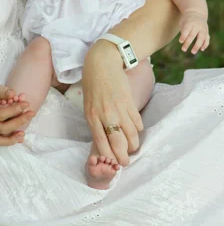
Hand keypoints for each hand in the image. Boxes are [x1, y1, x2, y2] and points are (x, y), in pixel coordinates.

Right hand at [0, 64, 34, 145]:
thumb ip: (1, 91)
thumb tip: (15, 96)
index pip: (0, 116)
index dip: (14, 110)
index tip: (26, 103)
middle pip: (1, 128)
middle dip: (18, 121)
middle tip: (31, 112)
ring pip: (0, 132)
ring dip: (13, 129)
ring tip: (26, 128)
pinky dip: (8, 126)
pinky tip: (20, 129)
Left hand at [82, 41, 142, 166]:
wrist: (103, 63)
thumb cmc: (92, 85)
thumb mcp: (88, 105)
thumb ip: (96, 123)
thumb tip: (105, 141)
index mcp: (92, 117)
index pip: (102, 145)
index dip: (110, 157)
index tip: (114, 162)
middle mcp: (106, 116)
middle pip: (119, 145)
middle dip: (124, 157)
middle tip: (126, 161)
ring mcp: (119, 110)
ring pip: (132, 136)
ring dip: (133, 145)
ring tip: (132, 146)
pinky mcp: (130, 102)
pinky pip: (138, 123)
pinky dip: (138, 130)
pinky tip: (135, 130)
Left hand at [179, 11, 209, 53]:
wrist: (196, 13)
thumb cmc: (186, 20)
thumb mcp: (183, 22)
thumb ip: (183, 31)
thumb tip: (183, 42)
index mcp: (190, 22)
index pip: (186, 30)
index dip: (183, 36)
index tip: (180, 42)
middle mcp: (197, 25)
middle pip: (193, 35)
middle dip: (188, 43)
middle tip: (183, 49)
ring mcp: (203, 29)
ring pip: (201, 38)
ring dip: (197, 46)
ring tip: (193, 52)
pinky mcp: (207, 32)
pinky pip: (207, 39)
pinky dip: (205, 44)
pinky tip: (201, 49)